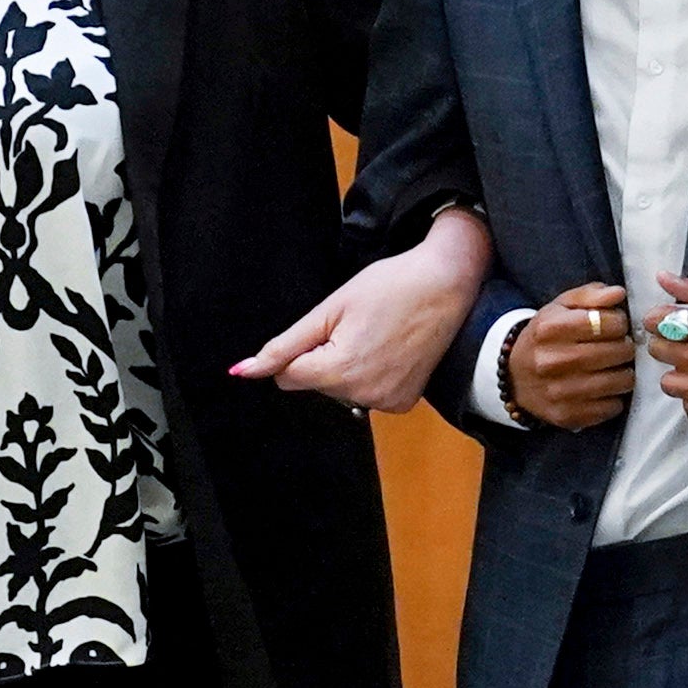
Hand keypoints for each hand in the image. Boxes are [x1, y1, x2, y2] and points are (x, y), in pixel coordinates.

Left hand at [230, 206, 494, 413]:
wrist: (446, 284)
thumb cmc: (390, 286)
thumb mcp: (329, 309)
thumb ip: (283, 346)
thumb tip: (242, 372)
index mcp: (339, 371)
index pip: (287, 378)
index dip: (299, 350)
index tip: (326, 326)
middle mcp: (363, 395)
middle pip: (315, 385)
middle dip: (324, 358)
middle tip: (356, 326)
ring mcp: (386, 403)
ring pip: (340, 391)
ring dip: (347, 368)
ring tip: (375, 336)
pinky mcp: (404, 404)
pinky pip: (368, 395)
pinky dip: (371, 376)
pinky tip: (389, 351)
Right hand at [507, 283, 637, 428]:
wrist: (515, 378)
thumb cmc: (546, 337)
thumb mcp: (561, 307)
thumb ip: (590, 295)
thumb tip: (618, 293)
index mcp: (549, 328)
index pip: (605, 322)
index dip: (619, 322)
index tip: (616, 326)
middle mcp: (551, 361)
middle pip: (616, 352)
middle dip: (626, 348)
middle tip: (621, 347)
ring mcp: (558, 392)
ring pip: (618, 382)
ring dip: (625, 374)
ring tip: (616, 368)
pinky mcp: (566, 415)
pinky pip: (610, 407)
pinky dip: (615, 398)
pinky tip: (605, 389)